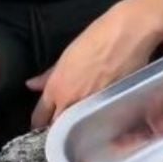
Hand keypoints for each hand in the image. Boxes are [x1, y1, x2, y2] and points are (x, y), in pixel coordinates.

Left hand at [29, 0, 162, 129]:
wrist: (130, 33)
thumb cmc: (98, 36)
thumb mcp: (68, 54)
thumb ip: (49, 75)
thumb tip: (32, 85)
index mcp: (57, 89)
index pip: (40, 117)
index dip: (40, 122)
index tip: (43, 122)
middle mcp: (72, 102)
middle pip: (58, 127)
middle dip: (57, 128)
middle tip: (62, 123)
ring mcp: (94, 106)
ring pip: (80, 126)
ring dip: (78, 126)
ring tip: (82, 121)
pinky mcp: (114, 107)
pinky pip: (100, 121)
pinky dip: (98, 121)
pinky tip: (100, 115)